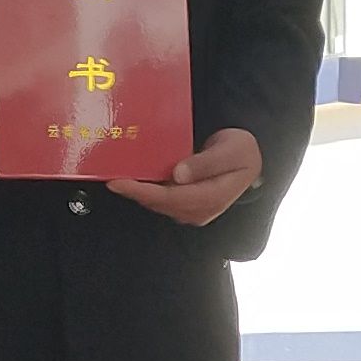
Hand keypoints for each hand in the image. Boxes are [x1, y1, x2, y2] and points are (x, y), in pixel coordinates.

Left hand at [111, 127, 262, 226]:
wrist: (250, 159)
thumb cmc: (241, 151)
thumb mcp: (231, 151)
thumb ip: (206, 163)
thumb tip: (178, 174)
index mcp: (212, 197)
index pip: (171, 198)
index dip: (142, 192)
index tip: (119, 182)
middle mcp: (200, 210)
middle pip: (160, 203)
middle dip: (134, 192)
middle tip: (110, 178)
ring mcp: (193, 210)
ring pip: (159, 204)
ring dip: (138, 192)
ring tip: (117, 178)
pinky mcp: (187, 205)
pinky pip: (162, 200)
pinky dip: (146, 191)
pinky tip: (133, 179)